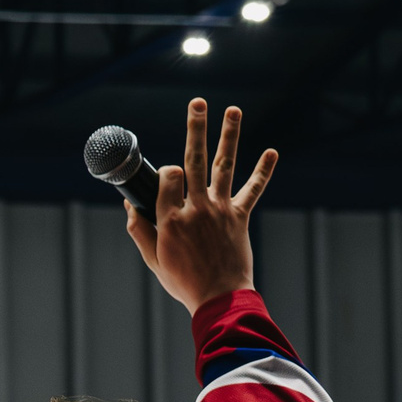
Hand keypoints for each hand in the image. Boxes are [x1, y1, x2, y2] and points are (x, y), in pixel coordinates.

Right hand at [124, 98, 276, 313]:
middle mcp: (196, 208)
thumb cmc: (183, 283)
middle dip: (195, 128)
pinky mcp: (240, 217)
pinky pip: (253, 190)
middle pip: (193, 160)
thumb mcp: (153, 260)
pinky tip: (272, 151)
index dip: (164, 172)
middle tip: (197, 102)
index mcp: (170, 219)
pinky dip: (263, 172)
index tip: (165, 175)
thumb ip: (140, 231)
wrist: (219, 299)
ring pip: (223, 166)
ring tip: (233, 110)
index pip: (166, 178)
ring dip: (230, 135)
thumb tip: (129, 208)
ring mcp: (220, 211)